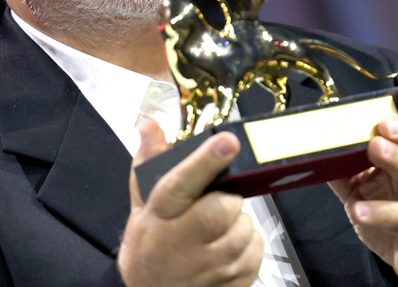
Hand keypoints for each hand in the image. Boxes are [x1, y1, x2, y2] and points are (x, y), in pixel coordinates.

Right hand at [119, 121, 263, 286]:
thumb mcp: (141, 207)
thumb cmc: (150, 248)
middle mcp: (183, 244)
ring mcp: (210, 266)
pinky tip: (225, 248)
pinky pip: (256, 249)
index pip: (182, 184)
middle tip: (213, 203)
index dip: (206, 162)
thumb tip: (150, 126)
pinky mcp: (233, 280)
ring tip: (215, 230)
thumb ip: (149, 164)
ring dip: (237, 223)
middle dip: (226, 200)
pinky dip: (247, 244)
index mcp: (159, 216)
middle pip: (224, 206)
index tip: (227, 141)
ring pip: (245, 227)